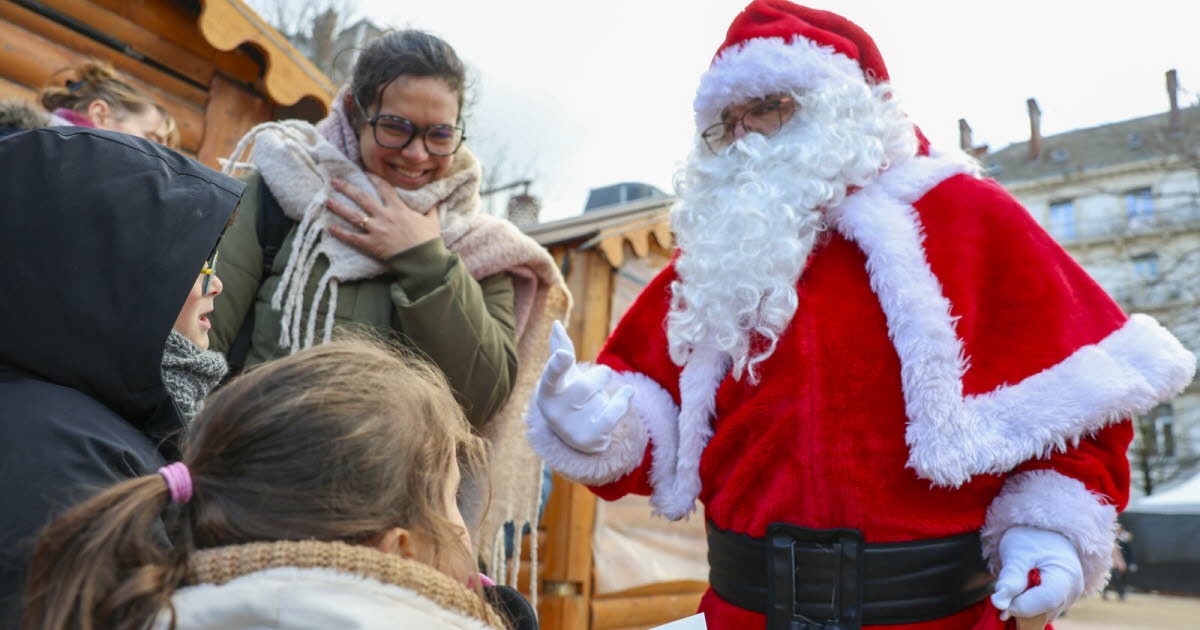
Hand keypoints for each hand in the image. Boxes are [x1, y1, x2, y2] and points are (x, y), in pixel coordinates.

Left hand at [326, 174, 440, 259]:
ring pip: (354, 215)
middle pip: (362, 197)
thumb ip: (430, 211)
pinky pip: (353, 237)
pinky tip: (330, 228)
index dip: (373, 178)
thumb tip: (434, 204)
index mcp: (399, 208)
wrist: (424, 261)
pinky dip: (341, 233)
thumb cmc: (429, 241)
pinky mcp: (372, 245)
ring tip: (327, 200)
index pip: (384, 187)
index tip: (364, 172)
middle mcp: (385, 216)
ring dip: (339, 207)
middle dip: (347, 188)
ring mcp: (377, 230)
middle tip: (334, 182)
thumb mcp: (433, 222)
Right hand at [535, 321, 633, 453]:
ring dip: (606, 395)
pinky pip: (614, 412)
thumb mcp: (565, 375)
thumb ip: (560, 349)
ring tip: (596, 404)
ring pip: (602, 397)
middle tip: (597, 382)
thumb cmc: (570, 396)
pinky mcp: (589, 439)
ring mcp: (571, 428)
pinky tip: (627, 393)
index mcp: (547, 392)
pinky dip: (624, 400)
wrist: (576, 436)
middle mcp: (555, 412)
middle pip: (587, 384)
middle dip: (600, 376)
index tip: (564, 355)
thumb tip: (556, 324)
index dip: (557, 365)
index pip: (551, 377)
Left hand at [991, 526, 1084, 622]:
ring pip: (1042, 615)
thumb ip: (1010, 578)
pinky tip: (1022, 589)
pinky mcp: (1062, 601)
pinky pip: (1043, 611)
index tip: (999, 600)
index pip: (1044, 602)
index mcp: (1066, 576)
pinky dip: (1029, 605)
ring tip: (1017, 582)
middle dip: (1020, 605)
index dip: (1019, 605)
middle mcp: (1073, 591)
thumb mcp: (1016, 553)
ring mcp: (1069, 598)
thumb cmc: (1031, 538)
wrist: (1044, 531)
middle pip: (1043, 612)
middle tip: (1006, 588)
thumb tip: (998, 603)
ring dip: (1024, 605)